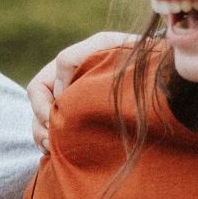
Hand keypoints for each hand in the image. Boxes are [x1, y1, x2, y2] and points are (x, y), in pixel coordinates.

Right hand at [29, 31, 138, 151]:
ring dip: (45, 139)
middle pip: (37, 112)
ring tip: (54, 150)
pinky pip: (61, 139)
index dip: (41, 106)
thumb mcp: (103, 45)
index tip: (56, 118)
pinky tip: (62, 154)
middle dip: (40, 127)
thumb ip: (73, 57)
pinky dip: (57, 147)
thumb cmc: (132, 53)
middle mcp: (66, 90)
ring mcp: (75, 109)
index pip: (38, 89)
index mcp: (65, 70)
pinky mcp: (85, 126)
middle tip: (52, 142)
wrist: (160, 72)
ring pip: (45, 128)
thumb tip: (58, 92)